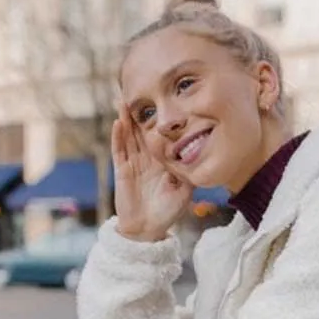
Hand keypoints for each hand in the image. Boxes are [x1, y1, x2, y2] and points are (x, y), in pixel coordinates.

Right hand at [112, 100, 191, 241]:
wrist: (148, 230)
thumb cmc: (168, 212)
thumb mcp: (185, 190)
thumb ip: (190, 172)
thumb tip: (200, 155)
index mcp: (161, 160)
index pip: (160, 134)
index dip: (160, 118)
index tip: (163, 98)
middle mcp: (146, 158)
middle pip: (141, 130)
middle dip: (139, 112)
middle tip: (138, 89)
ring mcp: (133, 163)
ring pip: (128, 136)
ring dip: (126, 119)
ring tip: (124, 100)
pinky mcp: (122, 171)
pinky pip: (119, 151)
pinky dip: (118, 137)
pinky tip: (118, 122)